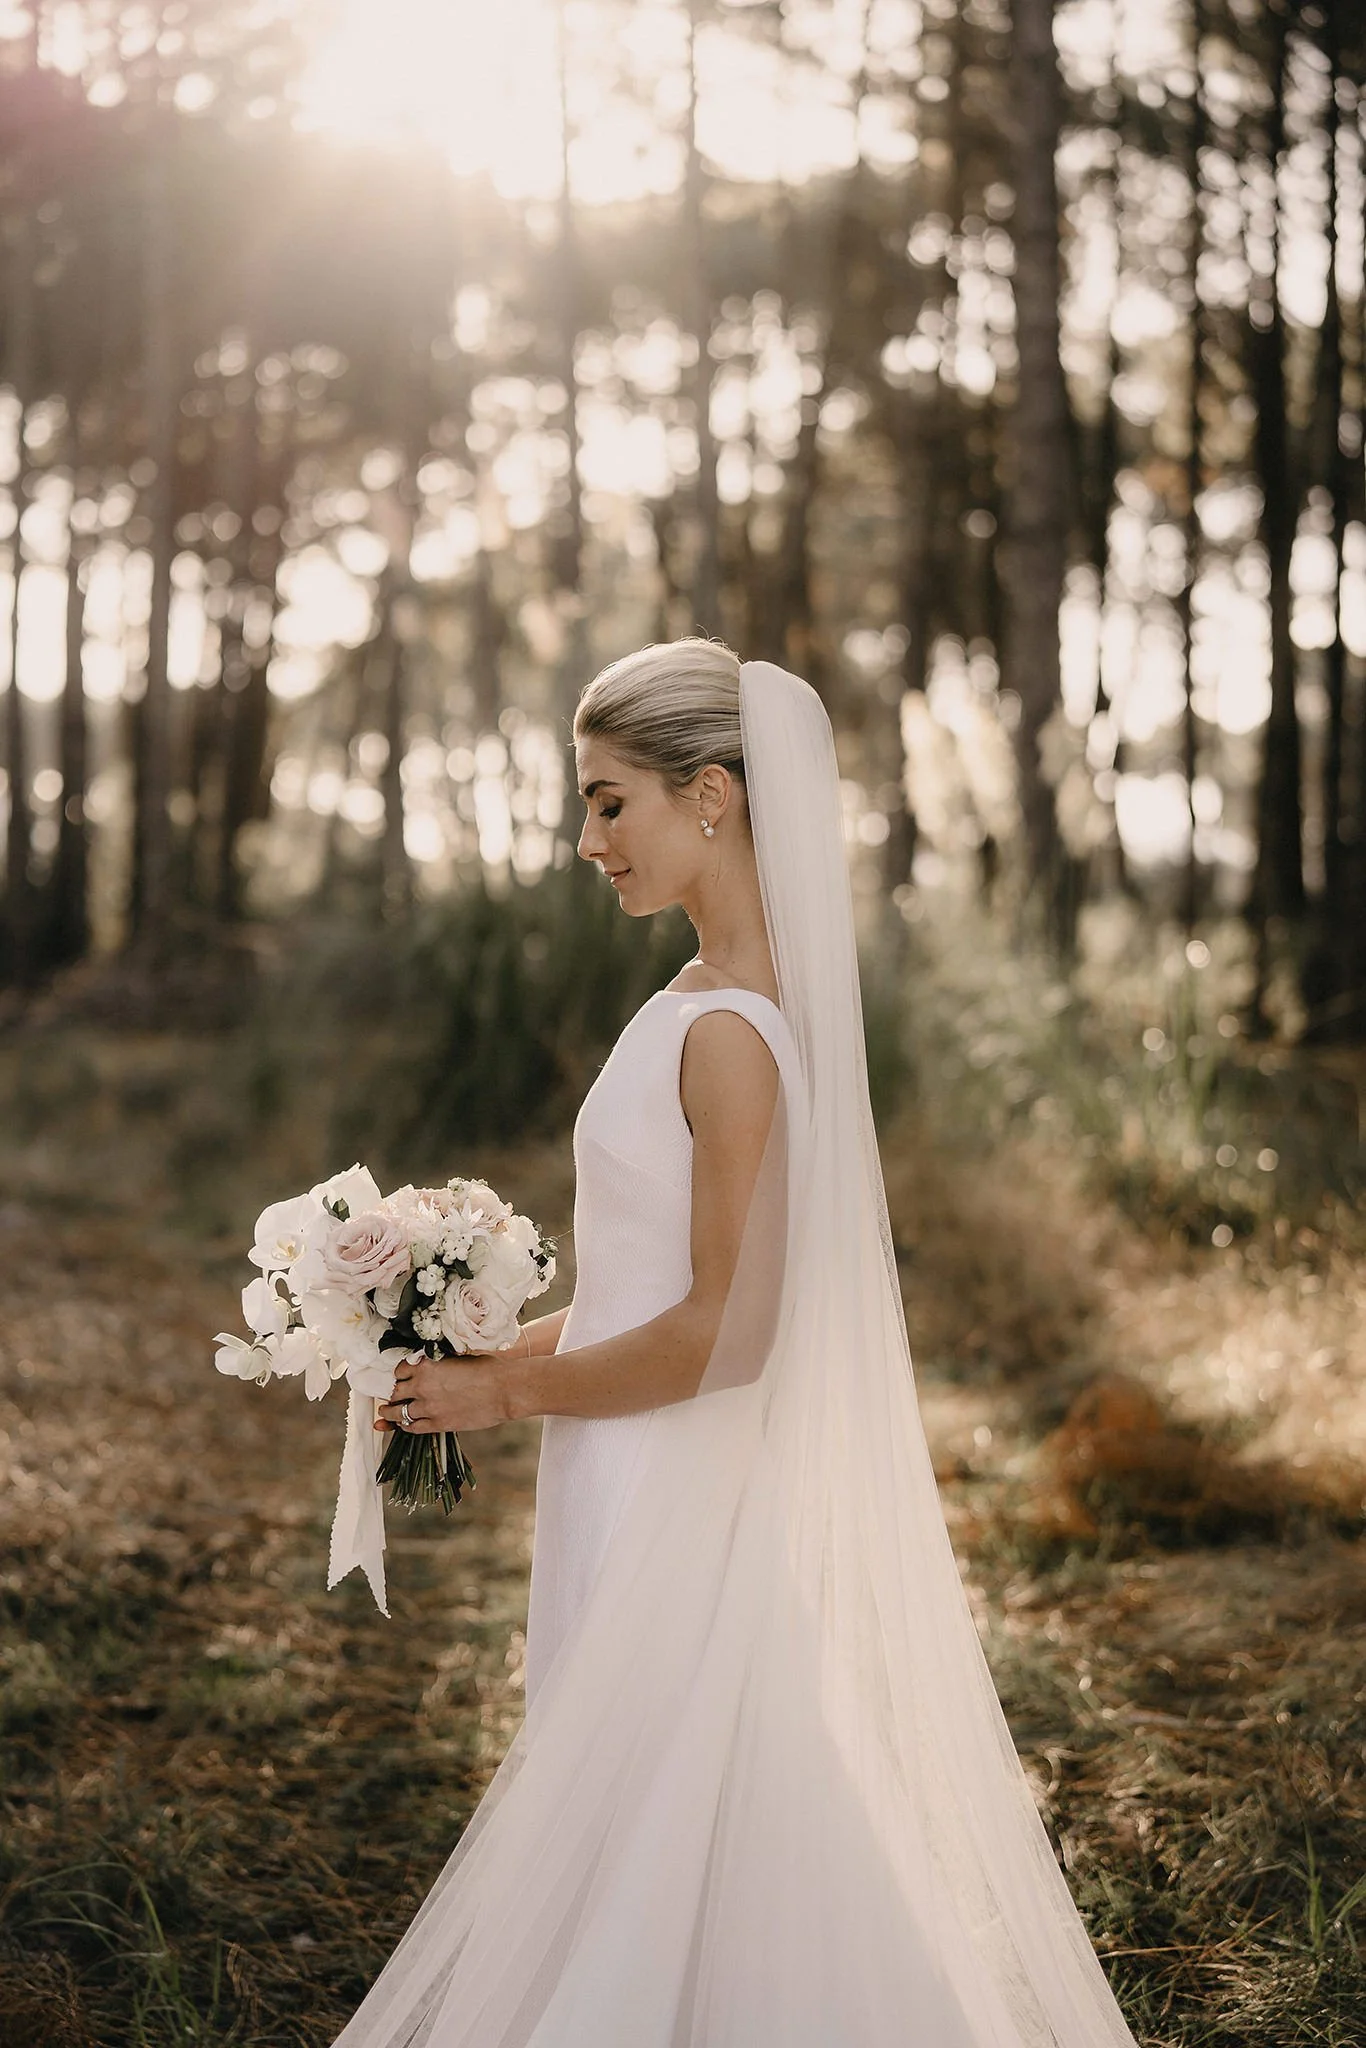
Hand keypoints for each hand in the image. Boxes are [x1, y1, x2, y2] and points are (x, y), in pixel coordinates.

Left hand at [374, 1349, 513, 1434]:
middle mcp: (422, 1386)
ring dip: (391, 1412)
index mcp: (426, 1365)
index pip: (400, 1370)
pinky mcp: (438, 1424)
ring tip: (386, 1412)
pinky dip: (406, 1425)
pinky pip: (412, 1427)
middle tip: (392, 1396)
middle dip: (393, 1394)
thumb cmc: (488, 1368)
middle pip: (396, 1392)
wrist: (505, 1389)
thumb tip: (433, 1360)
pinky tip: (405, 1423)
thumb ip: (440, 1360)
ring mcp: (428, 1407)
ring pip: (399, 1412)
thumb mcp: (459, 1355)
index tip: (400, 1377)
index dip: (399, 1375)